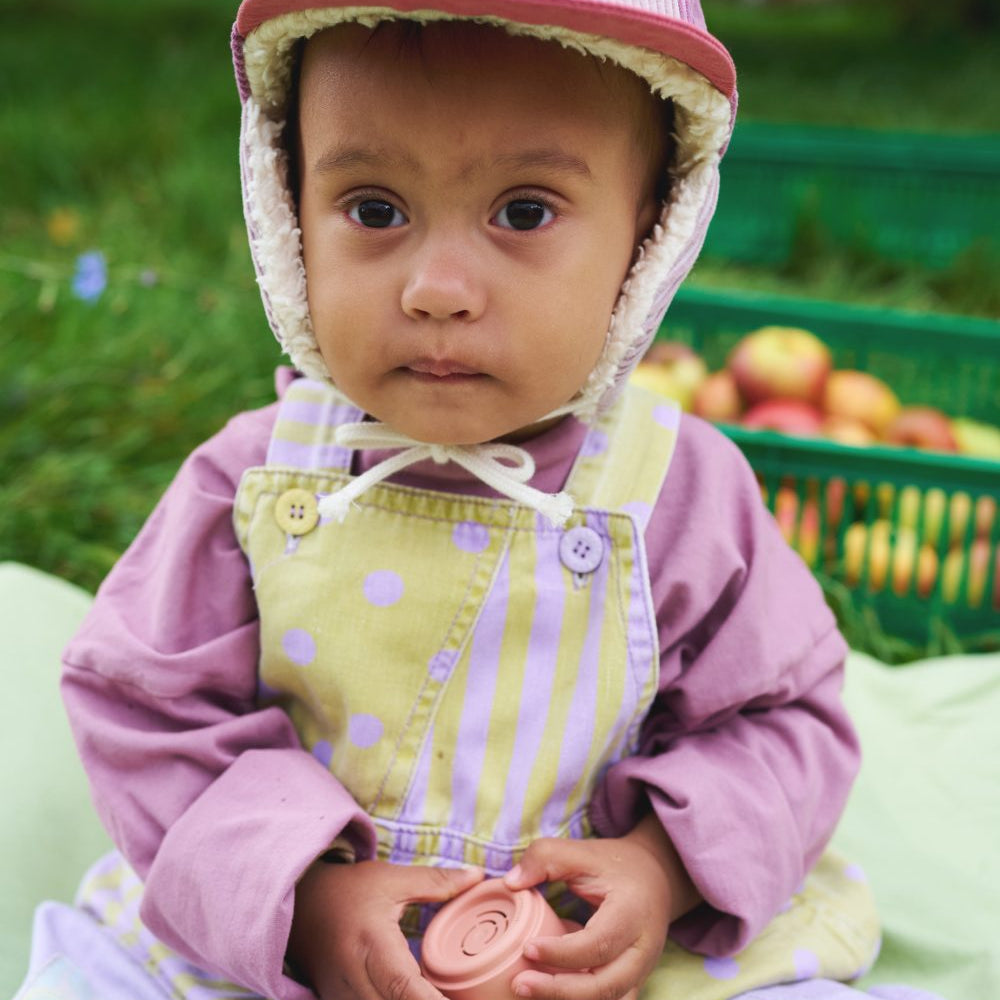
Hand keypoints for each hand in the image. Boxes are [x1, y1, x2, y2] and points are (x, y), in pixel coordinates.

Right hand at [288, 858, 483, 999]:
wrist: (299, 905)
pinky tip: (419, 994)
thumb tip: (478, 875)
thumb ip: (436, 881)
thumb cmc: (348, 890)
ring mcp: (343, 999)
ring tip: (445, 992)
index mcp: (372, 945)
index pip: (405, 987)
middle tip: (467, 997)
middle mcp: (354, 980)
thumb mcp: (391, 879)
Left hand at [502, 816, 699, 999]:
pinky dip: (579, 999)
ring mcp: (640, 970)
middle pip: (605, 985)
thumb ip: (545, 857)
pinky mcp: (631, 981)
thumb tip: (511, 882)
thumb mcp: (582, 851)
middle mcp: (642, 949)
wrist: (656, 878)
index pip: (598, 944)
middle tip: (520, 984)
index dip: (561, 953)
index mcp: (632, 913)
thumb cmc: (616, 865)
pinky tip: (550, 993)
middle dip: (560, 991)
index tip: (527, 948)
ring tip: (528, 990)